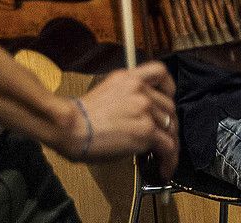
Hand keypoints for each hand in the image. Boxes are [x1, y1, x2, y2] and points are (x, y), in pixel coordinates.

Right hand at [63, 62, 177, 176]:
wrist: (70, 128)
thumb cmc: (78, 118)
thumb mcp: (104, 93)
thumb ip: (126, 98)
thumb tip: (139, 116)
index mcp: (128, 77)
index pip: (159, 72)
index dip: (169, 87)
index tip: (169, 98)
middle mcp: (139, 89)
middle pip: (168, 106)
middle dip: (167, 124)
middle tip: (162, 137)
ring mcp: (144, 109)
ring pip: (170, 126)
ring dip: (169, 142)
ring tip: (163, 157)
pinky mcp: (146, 130)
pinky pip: (168, 146)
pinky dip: (170, 159)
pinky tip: (165, 168)